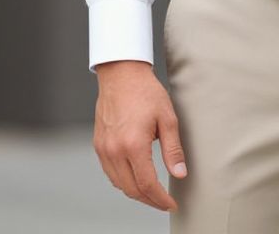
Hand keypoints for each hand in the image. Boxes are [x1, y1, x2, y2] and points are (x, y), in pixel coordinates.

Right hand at [93, 60, 186, 211]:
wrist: (122, 74)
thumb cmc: (145, 92)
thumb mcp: (168, 118)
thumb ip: (173, 150)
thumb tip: (179, 173)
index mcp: (133, 145)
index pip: (147, 184)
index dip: (160, 199)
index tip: (171, 203)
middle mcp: (114, 151)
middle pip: (131, 189)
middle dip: (149, 200)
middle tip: (164, 201)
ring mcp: (104, 149)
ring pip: (119, 184)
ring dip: (136, 192)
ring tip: (152, 191)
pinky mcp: (98, 145)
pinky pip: (110, 172)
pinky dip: (123, 180)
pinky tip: (135, 176)